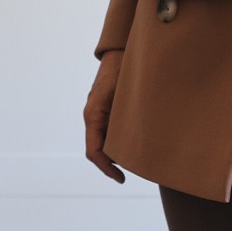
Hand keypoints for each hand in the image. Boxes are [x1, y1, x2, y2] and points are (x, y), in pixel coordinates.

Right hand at [84, 50, 125, 182]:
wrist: (120, 52)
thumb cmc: (123, 71)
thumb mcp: (126, 96)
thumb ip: (128, 118)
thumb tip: (138, 142)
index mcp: (93, 115)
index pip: (94, 151)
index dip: (106, 168)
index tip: (121, 178)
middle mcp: (93, 116)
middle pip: (99, 149)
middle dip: (113, 163)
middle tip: (133, 172)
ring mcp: (99, 112)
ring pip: (104, 140)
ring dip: (117, 151)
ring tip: (138, 160)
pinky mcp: (107, 108)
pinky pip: (110, 130)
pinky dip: (120, 139)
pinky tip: (137, 141)